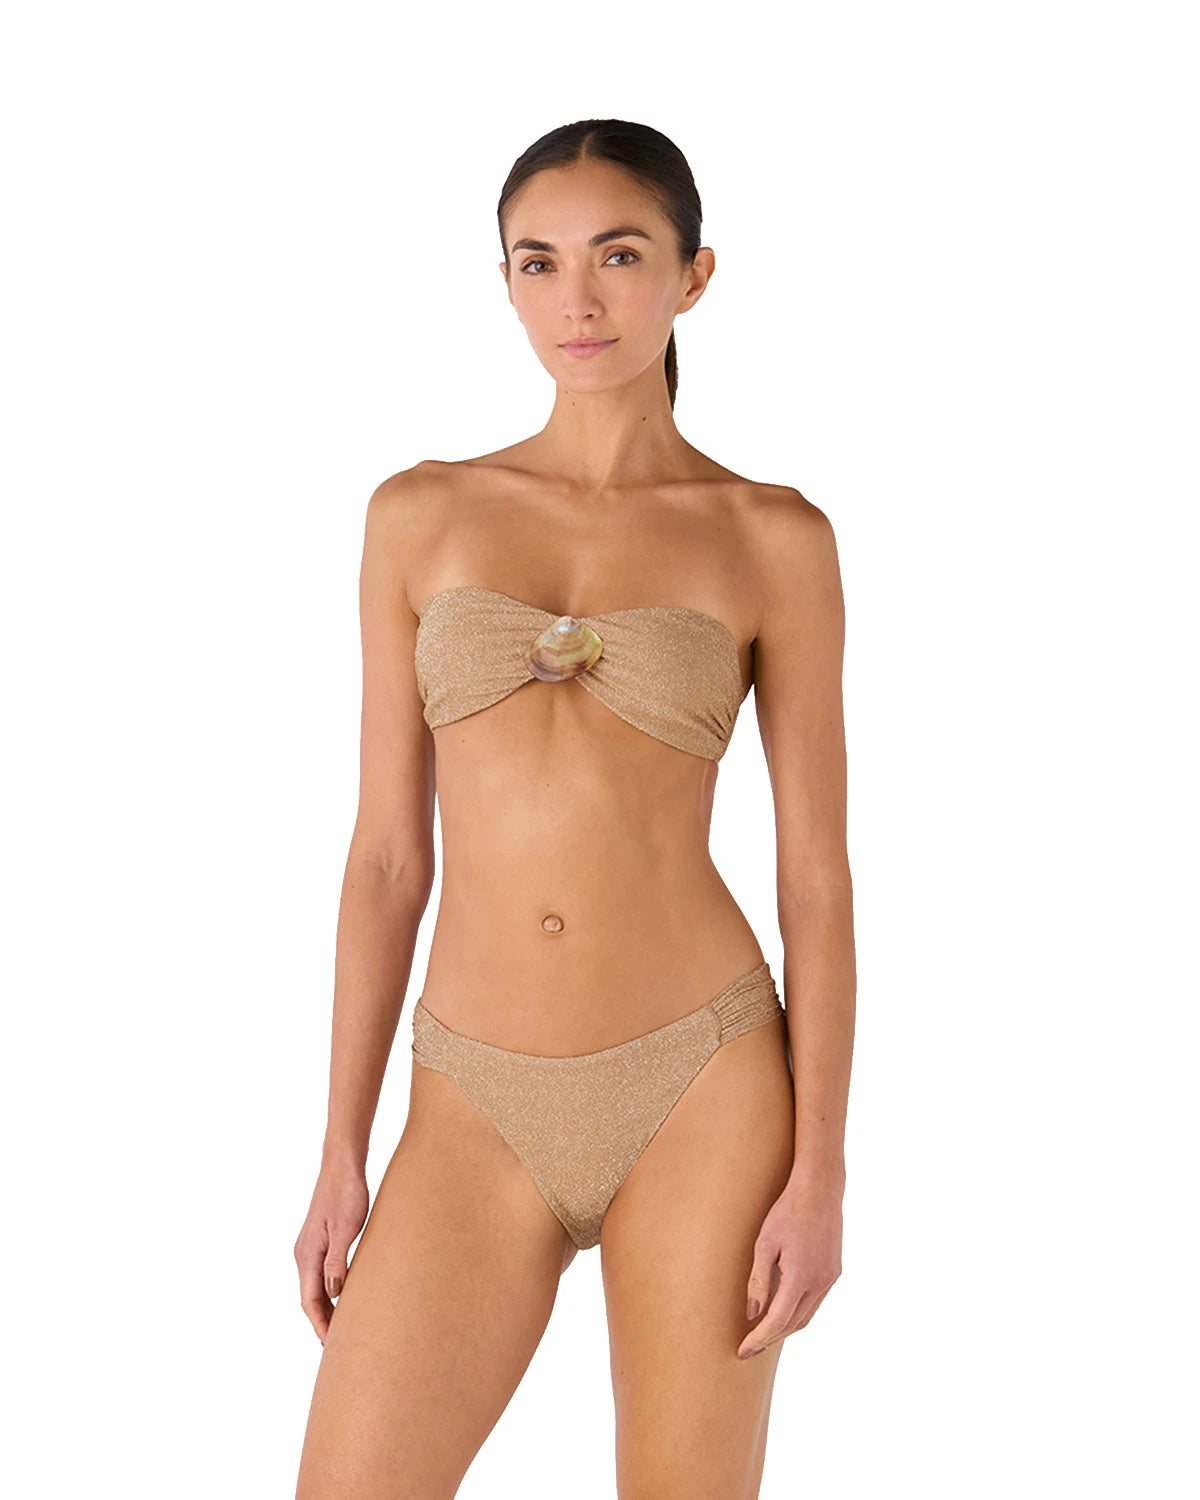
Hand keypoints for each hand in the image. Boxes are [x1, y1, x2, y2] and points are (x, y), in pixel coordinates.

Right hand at [294, 1156, 369, 1343]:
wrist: (342, 1164)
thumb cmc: (346, 1193)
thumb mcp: (345, 1228)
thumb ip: (337, 1261)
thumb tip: (334, 1294)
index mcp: (306, 1255)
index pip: (310, 1301)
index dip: (320, 1325)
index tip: (332, 1346)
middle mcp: (303, 1254)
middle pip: (311, 1298)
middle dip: (323, 1323)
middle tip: (340, 1348)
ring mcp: (310, 1247)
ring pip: (316, 1287)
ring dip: (327, 1309)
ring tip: (344, 1329)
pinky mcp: (320, 1240)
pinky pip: (321, 1274)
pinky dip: (331, 1292)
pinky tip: (345, 1297)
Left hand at [737, 1172, 842, 1359]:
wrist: (820, 1189)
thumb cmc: (787, 1211)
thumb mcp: (765, 1244)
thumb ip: (758, 1280)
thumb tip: (752, 1313)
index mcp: (800, 1278)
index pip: (776, 1322)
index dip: (758, 1339)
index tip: (742, 1351)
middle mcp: (819, 1284)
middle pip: (792, 1325)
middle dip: (770, 1339)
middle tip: (749, 1346)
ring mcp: (830, 1279)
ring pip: (806, 1317)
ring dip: (785, 1329)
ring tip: (764, 1333)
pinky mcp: (834, 1272)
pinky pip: (815, 1302)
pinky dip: (798, 1313)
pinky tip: (785, 1310)